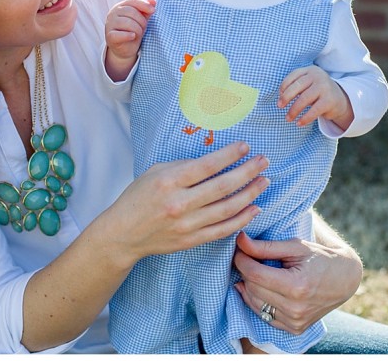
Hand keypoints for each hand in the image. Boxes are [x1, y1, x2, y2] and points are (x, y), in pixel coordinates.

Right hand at [100, 142, 269, 266]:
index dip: (229, 155)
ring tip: (264, 181)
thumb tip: (213, 161)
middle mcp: (180, 203)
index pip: (207, 166)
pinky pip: (223, 230)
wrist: (123, 234)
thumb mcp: (155, 172)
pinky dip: (242, 219)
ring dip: (250, 194)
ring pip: (227, 209)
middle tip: (264, 161)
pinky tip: (254, 208)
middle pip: (222, 186)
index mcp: (169, 182)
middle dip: (247, 172)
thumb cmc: (138, 197)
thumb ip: (183, 165)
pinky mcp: (192, 240)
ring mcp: (187, 224)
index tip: (246, 146)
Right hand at [104, 0, 155, 80]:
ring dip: (137, 29)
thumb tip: (153, 0)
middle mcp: (112, 13)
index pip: (132, 1)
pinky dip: (128, 35)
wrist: (125, 49)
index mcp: (120, 7)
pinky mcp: (110, 36)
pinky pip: (120, 34)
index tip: (153, 10)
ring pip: (127, 22)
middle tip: (143, 28)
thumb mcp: (141, 19)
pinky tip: (133, 36)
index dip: (143, 5)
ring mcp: (110, 24)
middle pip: (131, 11)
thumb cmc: (133, 31)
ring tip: (138, 34)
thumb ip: (146, 10)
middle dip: (141, 20)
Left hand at [232, 231, 362, 334]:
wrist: (344, 279)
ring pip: (255, 303)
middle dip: (245, 271)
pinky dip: (257, 301)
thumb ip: (265, 246)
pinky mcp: (294, 328)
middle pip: (253, 288)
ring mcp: (295, 321)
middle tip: (246, 257)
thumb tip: (240, 240)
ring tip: (253, 271)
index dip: (242, 260)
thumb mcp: (295, 246)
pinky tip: (259, 287)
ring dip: (248, 286)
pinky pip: (264, 315)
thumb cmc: (320, 258)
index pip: (255, 274)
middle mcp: (295, 308)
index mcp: (297, 286)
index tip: (240, 249)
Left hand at [278, 65, 352, 129]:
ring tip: (288, 118)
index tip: (279, 95)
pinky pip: (313, 111)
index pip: (294, 75)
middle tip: (279, 106)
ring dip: (293, 110)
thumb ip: (296, 86)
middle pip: (297, 86)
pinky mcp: (329, 100)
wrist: (340, 100)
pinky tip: (299, 123)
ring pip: (304, 99)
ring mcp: (324, 87)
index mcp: (311, 70)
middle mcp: (318, 76)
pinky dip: (304, 118)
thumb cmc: (318, 92)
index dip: (284, 85)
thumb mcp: (308, 85)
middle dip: (286, 97)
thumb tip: (280, 98)